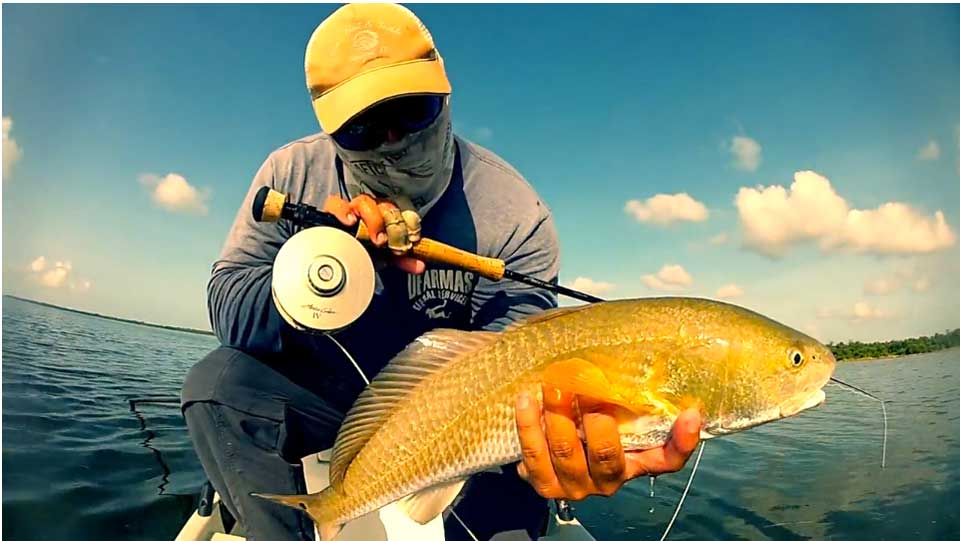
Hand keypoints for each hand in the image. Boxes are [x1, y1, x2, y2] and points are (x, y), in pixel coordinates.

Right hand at [323, 194, 425, 273]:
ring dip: (374, 221)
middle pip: (386, 206)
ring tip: (376, 240)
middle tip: (391, 245)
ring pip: (365, 202)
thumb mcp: (384, 257)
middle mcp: (371, 207)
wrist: (339, 256)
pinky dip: (344, 211)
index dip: (410, 222)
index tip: (412, 239)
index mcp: (386, 214)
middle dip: (393, 227)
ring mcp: (352, 207)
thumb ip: (402, 260)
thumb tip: (421, 266)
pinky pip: (336, 204)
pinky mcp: (333, 211)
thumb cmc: (362, 252)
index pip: (403, 209)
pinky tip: (350, 222)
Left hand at [514, 387, 701, 499]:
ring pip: (567, 454)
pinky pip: (534, 457)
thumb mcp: (611, 408)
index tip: (691, 413)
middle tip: (587, 384)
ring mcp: (576, 485)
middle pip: (606, 456)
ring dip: (558, 416)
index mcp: (635, 461)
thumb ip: (621, 389)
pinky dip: (528, 426)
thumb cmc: (584, 418)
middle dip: (595, 418)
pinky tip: (526, 400)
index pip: (668, 459)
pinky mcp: (544, 484)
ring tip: (552, 385)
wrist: (545, 448)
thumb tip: (627, 340)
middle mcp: (609, 480)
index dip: (682, 441)